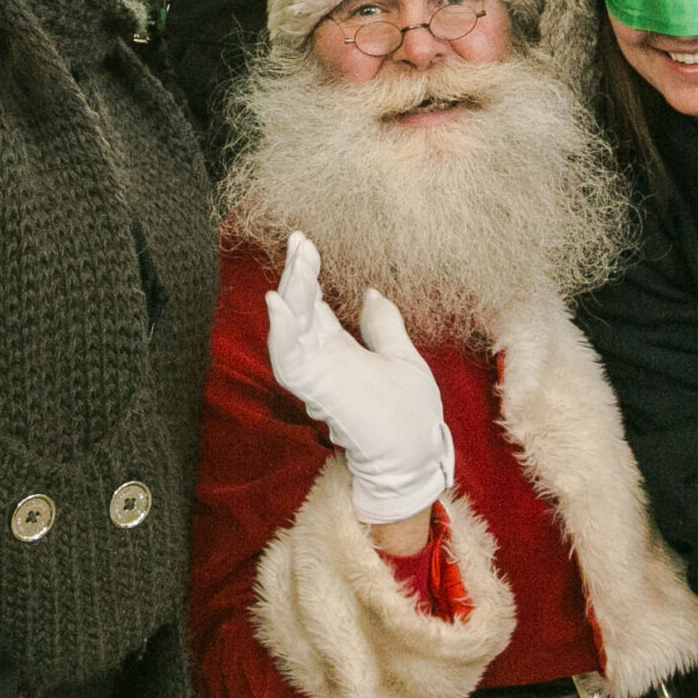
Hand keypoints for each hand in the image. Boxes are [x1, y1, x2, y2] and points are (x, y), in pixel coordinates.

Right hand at [265, 232, 453, 525]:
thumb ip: (383, 326)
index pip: (314, 307)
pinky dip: (283, 335)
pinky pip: (291, 363)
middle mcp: (323, 361)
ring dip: (289, 298)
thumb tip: (371, 293)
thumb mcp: (401, 357)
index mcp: (340, 351)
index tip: (304, 242)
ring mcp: (319, 376)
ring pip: (291, 332)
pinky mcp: (320, 392)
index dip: (307, 276)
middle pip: (299, 312)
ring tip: (294, 265)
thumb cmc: (409, 416)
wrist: (416, 456)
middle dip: (296, 276)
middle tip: (298, 241)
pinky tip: (280, 305)